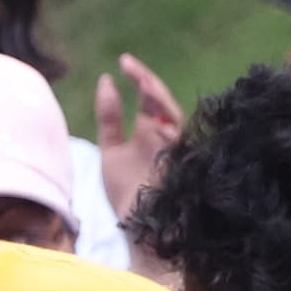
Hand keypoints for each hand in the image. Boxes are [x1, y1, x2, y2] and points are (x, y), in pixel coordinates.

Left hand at [92, 52, 184, 227]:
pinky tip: (152, 115)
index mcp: (152, 131)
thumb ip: (110, 117)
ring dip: (159, 99)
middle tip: (130, 65)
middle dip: (149, 82)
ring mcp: (177, 150)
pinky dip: (168, 128)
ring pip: (176, 116)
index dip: (140, 78)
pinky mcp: (183, 166)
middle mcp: (168, 137)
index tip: (122, 61)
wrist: (137, 229)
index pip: (150, 98)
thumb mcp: (111, 150)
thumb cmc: (127, 193)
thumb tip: (106, 81)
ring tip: (141, 83)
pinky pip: (181, 141)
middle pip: (164, 102)